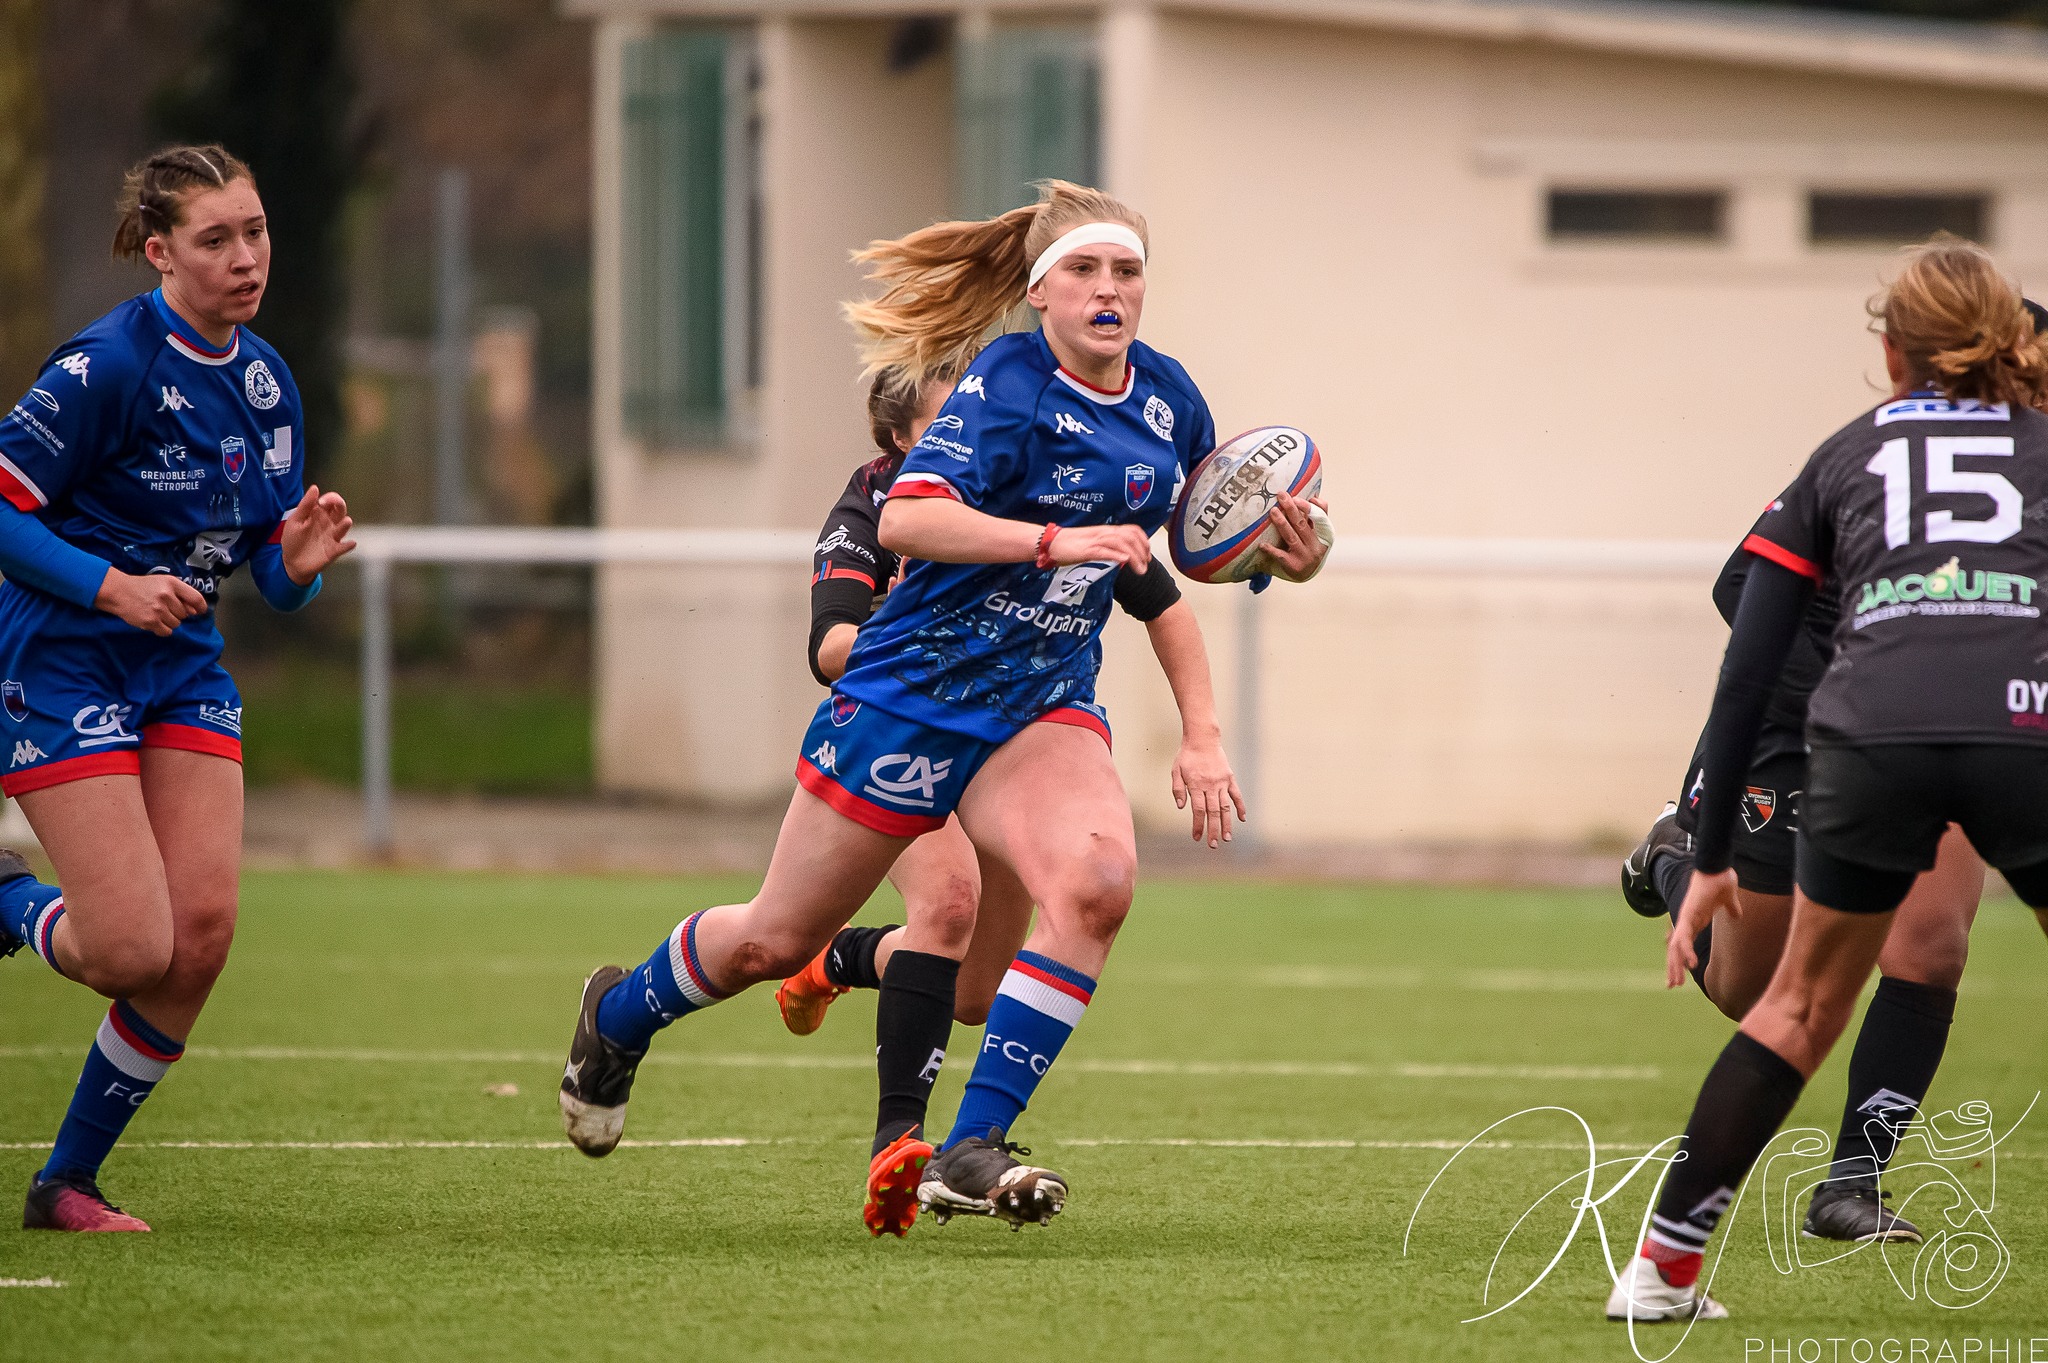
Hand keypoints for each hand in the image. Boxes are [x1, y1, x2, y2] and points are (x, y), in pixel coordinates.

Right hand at [95, 569, 208, 636]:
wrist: (118, 592)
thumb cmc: (143, 587)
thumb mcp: (163, 583)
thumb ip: (181, 594)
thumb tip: (195, 611)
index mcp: (172, 583)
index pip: (196, 598)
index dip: (201, 607)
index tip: (200, 611)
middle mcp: (166, 596)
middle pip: (185, 614)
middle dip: (177, 613)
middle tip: (164, 608)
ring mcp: (158, 609)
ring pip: (176, 624)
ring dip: (169, 622)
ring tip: (157, 613)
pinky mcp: (150, 621)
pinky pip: (167, 632)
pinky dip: (162, 629)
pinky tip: (154, 621)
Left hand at [280, 486, 355, 584]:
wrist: (291, 562)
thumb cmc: (293, 540)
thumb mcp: (295, 520)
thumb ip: (305, 505)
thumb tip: (315, 487)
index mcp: (319, 514)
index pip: (331, 501)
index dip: (330, 498)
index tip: (321, 501)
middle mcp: (328, 523)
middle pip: (340, 510)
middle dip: (340, 505)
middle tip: (335, 503)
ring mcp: (332, 537)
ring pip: (344, 527)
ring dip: (345, 524)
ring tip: (346, 522)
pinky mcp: (334, 550)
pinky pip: (344, 547)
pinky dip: (348, 545)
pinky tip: (350, 543)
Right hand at [1050, 524, 1151, 570]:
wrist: (1052, 543)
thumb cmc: (1070, 545)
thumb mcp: (1093, 545)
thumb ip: (1108, 549)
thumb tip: (1121, 558)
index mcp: (1106, 530)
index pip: (1132, 530)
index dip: (1144, 541)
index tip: (1148, 555)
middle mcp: (1104, 532)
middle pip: (1130, 536)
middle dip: (1143, 551)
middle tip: (1146, 565)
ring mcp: (1096, 540)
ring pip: (1121, 543)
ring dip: (1134, 557)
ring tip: (1140, 570)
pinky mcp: (1087, 549)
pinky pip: (1105, 550)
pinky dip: (1117, 555)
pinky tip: (1124, 561)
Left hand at [1172, 728, 1245, 848]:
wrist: (1202, 739)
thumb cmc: (1186, 756)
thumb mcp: (1176, 771)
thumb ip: (1178, 789)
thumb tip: (1180, 806)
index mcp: (1196, 785)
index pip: (1198, 810)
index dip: (1198, 825)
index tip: (1197, 837)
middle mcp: (1210, 786)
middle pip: (1212, 812)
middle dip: (1213, 830)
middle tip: (1213, 845)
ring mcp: (1222, 783)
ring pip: (1225, 807)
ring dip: (1226, 823)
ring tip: (1227, 838)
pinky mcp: (1229, 778)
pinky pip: (1236, 795)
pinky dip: (1240, 807)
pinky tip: (1242, 819)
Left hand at [1261, 494, 1330, 582]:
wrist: (1306, 574)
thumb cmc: (1309, 547)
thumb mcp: (1317, 532)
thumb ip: (1315, 515)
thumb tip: (1312, 494)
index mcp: (1324, 534)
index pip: (1321, 517)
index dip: (1309, 507)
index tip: (1296, 497)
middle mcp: (1316, 546)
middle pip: (1302, 524)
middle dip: (1291, 509)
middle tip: (1281, 496)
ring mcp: (1305, 557)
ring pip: (1292, 537)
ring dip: (1282, 523)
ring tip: (1273, 511)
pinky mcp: (1293, 566)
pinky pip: (1280, 556)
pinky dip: (1271, 549)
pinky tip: (1262, 544)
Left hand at [1667, 866, 1738, 987]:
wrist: (1717, 866)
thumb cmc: (1721, 879)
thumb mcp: (1728, 900)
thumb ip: (1732, 909)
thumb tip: (1737, 915)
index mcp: (1694, 920)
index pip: (1683, 944)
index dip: (1680, 959)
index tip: (1679, 974)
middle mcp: (1687, 921)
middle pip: (1675, 949)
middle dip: (1673, 968)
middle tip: (1671, 985)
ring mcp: (1686, 918)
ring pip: (1675, 947)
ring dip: (1675, 965)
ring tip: (1676, 982)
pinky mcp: (1689, 914)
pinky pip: (1684, 936)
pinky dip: (1685, 951)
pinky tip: (1690, 964)